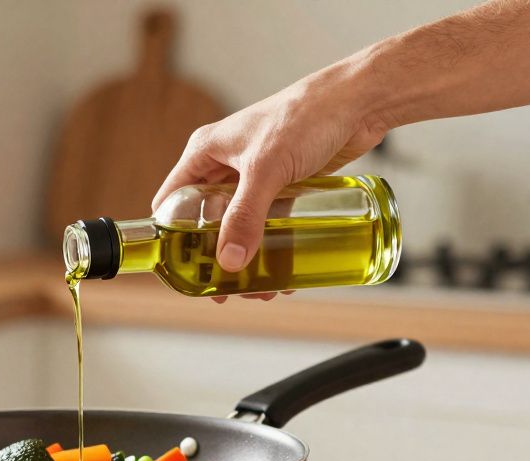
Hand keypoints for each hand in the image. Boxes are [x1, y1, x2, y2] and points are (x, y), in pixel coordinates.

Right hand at [152, 64, 389, 280]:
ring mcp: (255, 177)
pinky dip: (272, 247)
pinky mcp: (283, 185)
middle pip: (206, 222)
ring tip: (260, 288)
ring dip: (247, 259)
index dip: (171, 237)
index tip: (183, 270)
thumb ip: (246, 216)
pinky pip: (270, 223)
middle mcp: (225, 165)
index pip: (171, 201)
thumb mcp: (266, 169)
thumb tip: (229, 261)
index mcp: (205, 153)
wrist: (358, 102)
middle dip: (216, 258)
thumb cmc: (306, 115)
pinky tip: (283, 271)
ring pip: (240, 227)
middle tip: (225, 289)